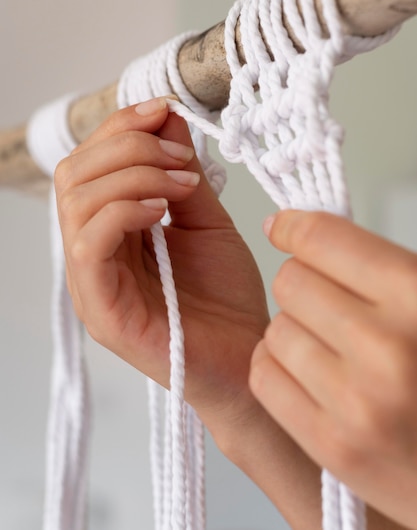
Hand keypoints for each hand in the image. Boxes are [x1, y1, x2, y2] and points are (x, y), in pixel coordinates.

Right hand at [54, 97, 268, 435]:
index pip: (89, 162)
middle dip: (128, 147)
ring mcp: (92, 283)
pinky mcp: (102, 309)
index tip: (166, 112)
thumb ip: (182, 172)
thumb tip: (167, 118)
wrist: (248, 356)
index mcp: (111, 230)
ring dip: (133, 176)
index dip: (121, 126)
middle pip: (74, 173)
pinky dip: (124, 210)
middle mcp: (92, 252)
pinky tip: (162, 213)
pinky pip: (89, 243)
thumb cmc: (226, 296)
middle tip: (180, 160)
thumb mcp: (206, 219)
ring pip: (77, 201)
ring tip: (181, 185)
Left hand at [250, 210, 416, 528]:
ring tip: (331, 346)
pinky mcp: (334, 447)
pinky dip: (280, 368)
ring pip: (274, 329)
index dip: (295, 227)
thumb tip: (301, 230)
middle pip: (290, 281)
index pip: (321, 239)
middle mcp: (386, 348)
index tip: (286, 228)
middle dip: (304, 283)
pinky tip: (311, 374)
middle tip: (328, 301)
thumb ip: (379, 266)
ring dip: (294, 330)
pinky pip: (265, 377)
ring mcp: (357, 404)